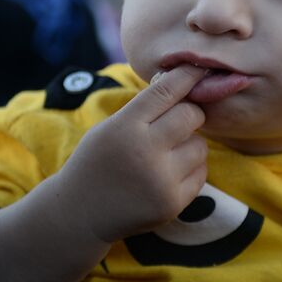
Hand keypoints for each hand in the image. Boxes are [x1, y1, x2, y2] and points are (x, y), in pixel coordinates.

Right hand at [52, 64, 208, 242]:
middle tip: (178, 120)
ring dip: (190, 144)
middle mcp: (145, 152)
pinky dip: (190, 169)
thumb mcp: (109, 128)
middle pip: (191, 115)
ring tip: (166, 154)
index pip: (166, 91)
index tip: (199, 69)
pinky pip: (201, 173)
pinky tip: (167, 174)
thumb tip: (184, 83)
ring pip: (200, 145)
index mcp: (125, 127)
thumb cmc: (97, 162)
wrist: (80, 213)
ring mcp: (161, 180)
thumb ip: (143, 109)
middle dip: (190, 113)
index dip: (187, 76)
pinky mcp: (173, 203)